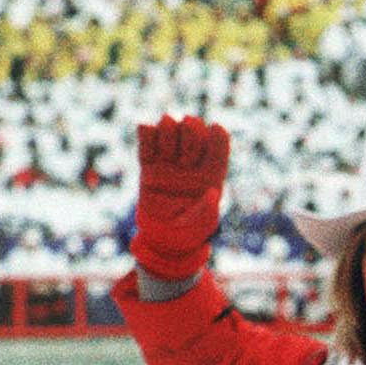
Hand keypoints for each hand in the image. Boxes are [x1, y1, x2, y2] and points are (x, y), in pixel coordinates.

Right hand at [132, 114, 226, 280]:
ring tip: (166, 149)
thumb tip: (212, 193)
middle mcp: (192, 162)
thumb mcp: (202, 225)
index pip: (218, 144)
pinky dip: (147, 133)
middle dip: (190, 131)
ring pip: (170, 128)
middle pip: (193, 129)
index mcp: (211, 172)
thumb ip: (207, 210)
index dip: (218, 136)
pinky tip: (147, 136)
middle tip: (186, 151)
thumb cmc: (189, 231)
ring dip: (168, 129)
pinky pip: (147, 139)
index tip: (215, 129)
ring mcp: (170, 161)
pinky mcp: (149, 164)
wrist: (162, 237)